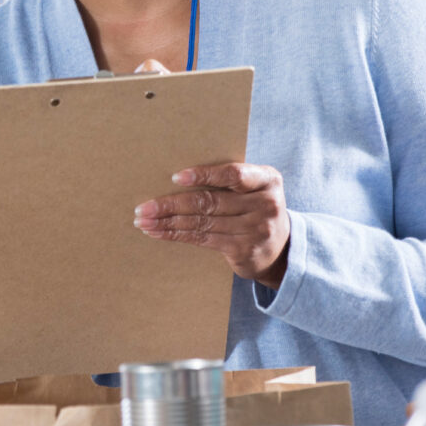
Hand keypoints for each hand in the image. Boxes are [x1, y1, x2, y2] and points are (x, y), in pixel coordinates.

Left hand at [135, 162, 290, 286]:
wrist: (281, 249)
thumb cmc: (256, 208)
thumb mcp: (255, 188)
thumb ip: (230, 179)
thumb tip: (178, 175)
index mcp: (267, 179)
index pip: (233, 174)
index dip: (204, 175)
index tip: (175, 177)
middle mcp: (265, 204)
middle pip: (210, 202)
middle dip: (172, 204)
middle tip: (144, 207)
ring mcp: (255, 229)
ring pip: (202, 222)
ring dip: (168, 222)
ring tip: (144, 221)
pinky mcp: (243, 250)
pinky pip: (203, 239)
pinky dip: (177, 235)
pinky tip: (159, 232)